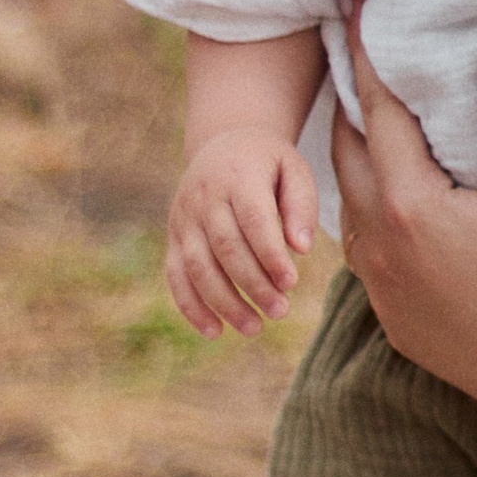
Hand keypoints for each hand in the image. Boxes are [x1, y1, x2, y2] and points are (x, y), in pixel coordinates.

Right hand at [167, 128, 315, 335]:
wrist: (224, 145)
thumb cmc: (269, 164)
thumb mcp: (294, 169)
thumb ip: (302, 205)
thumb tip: (301, 248)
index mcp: (238, 176)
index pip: (253, 219)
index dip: (270, 254)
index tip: (291, 283)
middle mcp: (204, 197)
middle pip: (226, 247)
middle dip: (252, 284)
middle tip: (280, 312)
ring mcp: (184, 218)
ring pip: (199, 267)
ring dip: (225, 303)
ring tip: (254, 328)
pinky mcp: (174, 237)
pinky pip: (176, 276)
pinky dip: (192, 307)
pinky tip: (215, 331)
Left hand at [332, 0, 476, 476]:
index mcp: (413, 209)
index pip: (378, 108)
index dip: (367, 49)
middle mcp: (381, 249)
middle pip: (348, 149)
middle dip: (351, 94)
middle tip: (353, 40)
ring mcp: (381, 289)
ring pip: (351, 199)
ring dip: (357, 150)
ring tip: (368, 105)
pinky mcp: (394, 319)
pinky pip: (365, 245)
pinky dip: (370, 203)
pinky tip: (392, 188)